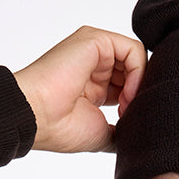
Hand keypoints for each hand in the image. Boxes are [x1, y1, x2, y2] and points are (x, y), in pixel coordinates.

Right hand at [13, 26, 145, 153]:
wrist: (38, 117)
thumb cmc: (60, 128)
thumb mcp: (100, 133)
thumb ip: (118, 131)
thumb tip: (133, 138)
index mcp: (92, 85)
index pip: (128, 85)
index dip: (134, 103)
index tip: (125, 122)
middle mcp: (93, 65)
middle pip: (134, 70)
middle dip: (139, 92)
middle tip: (128, 114)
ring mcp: (94, 50)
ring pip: (136, 58)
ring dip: (140, 84)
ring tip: (126, 105)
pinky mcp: (95, 40)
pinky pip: (134, 49)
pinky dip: (139, 72)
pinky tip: (128, 94)